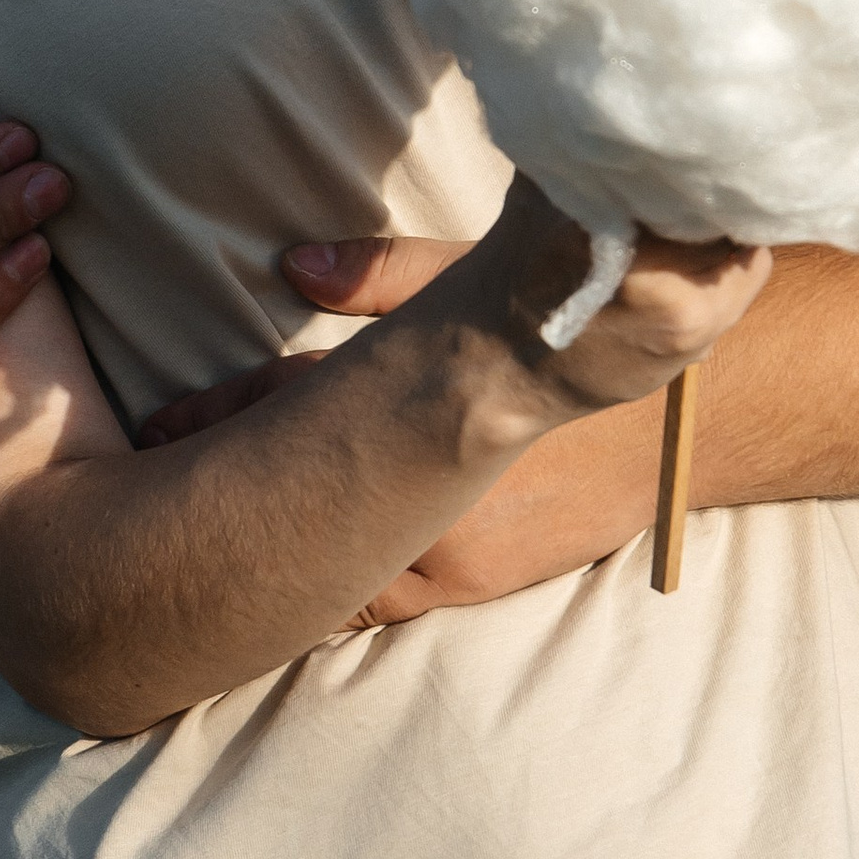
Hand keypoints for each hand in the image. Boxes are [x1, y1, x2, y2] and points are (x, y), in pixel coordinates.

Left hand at [138, 212, 753, 632]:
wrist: (709, 408)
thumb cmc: (593, 326)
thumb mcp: (490, 282)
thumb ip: (385, 273)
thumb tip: (287, 264)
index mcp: (429, 418)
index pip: (296, 415)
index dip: (218, 415)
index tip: (157, 419)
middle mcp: (436, 503)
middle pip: (298, 516)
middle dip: (225, 506)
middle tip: (148, 493)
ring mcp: (459, 556)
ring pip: (334, 572)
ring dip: (278, 553)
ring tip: (200, 539)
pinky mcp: (483, 583)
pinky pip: (385, 595)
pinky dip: (335, 582)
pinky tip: (286, 574)